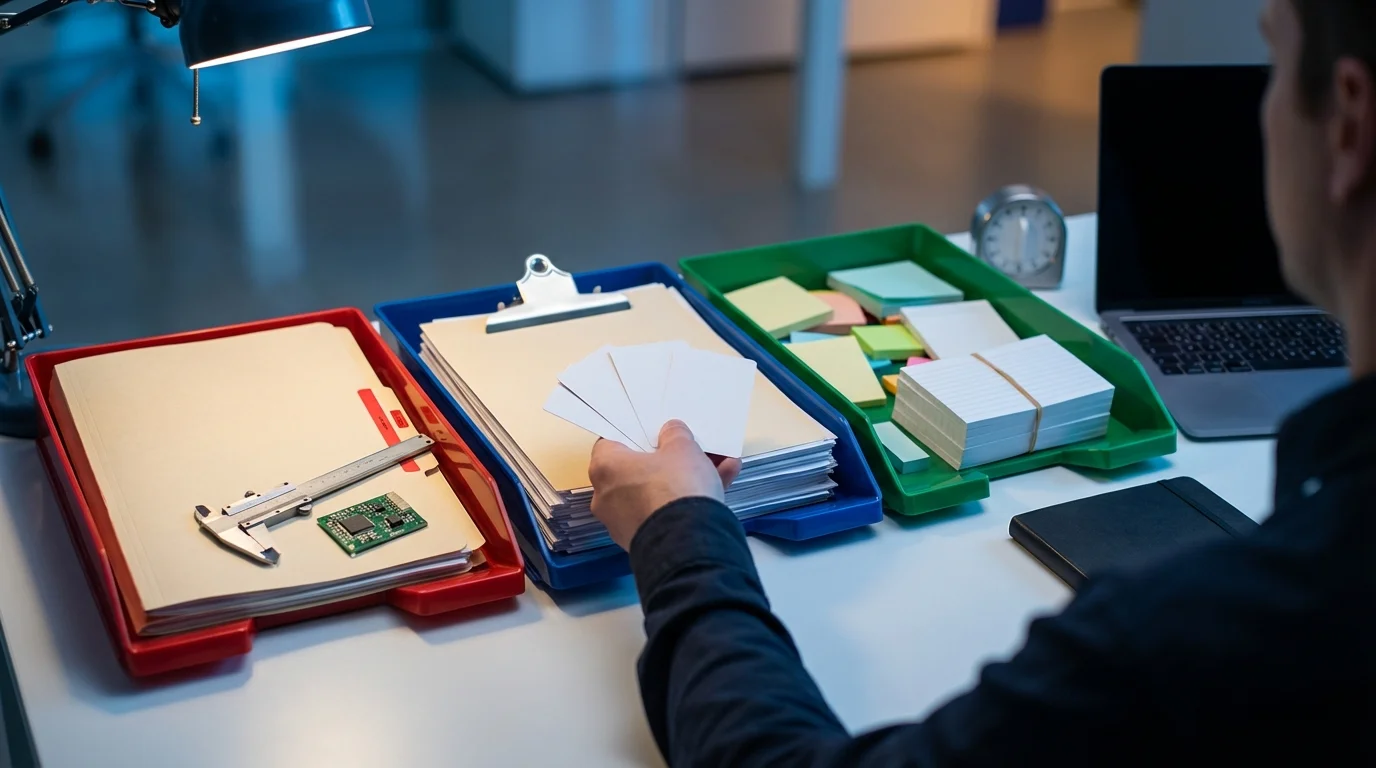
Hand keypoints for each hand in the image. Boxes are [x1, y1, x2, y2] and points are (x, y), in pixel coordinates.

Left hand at [589, 420, 742, 550]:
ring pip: (657, 493)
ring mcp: (624, 523)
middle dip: (670, 460)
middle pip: (639, 470)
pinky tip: (722, 488)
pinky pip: (665, 514)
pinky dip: (686, 503)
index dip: (635, 436)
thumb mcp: (682, 449)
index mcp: (605, 468)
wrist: (687, 543)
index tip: (654, 434)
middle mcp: (606, 497)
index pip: (611, 443)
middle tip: (692, 451)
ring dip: (687, 479)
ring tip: (721, 467)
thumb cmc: (675, 487)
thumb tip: (671, 431)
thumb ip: (674, 435)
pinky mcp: (643, 542)